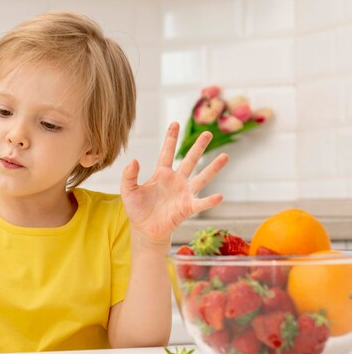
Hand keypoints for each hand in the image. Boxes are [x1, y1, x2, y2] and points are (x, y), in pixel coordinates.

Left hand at [120, 122, 227, 247]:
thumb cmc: (137, 209)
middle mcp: (176, 180)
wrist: (145, 230)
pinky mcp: (188, 208)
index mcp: (161, 174)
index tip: (175, 123)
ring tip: (225, 156)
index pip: (167, 152)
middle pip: (189, 160)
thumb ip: (129, 176)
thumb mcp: (128, 191)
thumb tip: (133, 160)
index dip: (171, 138)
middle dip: (198, 147)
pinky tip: (219, 196)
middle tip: (208, 133)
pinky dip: (210, 200)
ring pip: (201, 177)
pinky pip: (201, 203)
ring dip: (213, 168)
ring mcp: (184, 193)